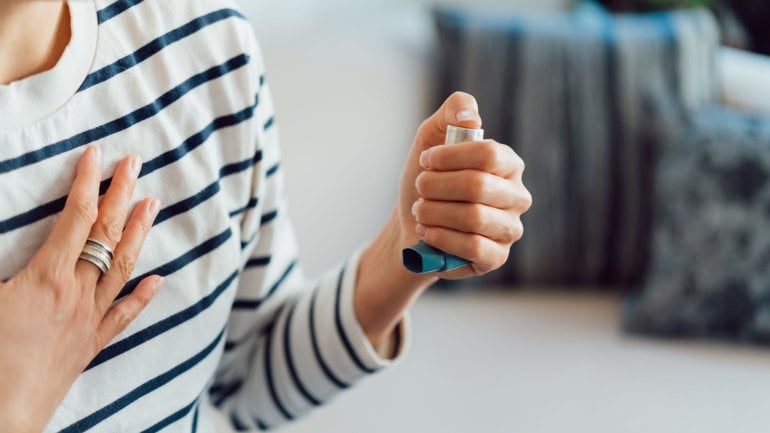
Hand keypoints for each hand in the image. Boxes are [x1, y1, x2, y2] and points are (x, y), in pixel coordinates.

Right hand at [0, 146, 162, 432]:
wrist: (2, 417)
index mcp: (48, 277)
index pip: (76, 217)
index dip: (87, 182)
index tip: (97, 154)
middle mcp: (78, 293)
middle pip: (106, 234)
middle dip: (121, 194)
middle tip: (136, 163)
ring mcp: (89, 318)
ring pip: (122, 267)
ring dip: (139, 233)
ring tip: (153, 204)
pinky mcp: (91, 344)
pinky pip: (123, 315)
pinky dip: (142, 295)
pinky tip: (159, 279)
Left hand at [398, 92, 531, 278]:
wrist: (411, 224)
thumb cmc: (427, 180)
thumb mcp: (431, 138)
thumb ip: (453, 112)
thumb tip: (471, 116)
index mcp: (508, 164)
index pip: (488, 153)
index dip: (449, 157)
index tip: (426, 161)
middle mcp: (517, 196)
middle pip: (477, 185)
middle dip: (435, 186)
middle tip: (420, 190)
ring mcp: (510, 229)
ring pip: (472, 217)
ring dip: (433, 212)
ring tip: (421, 212)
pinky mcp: (496, 257)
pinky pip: (472, 247)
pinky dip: (441, 237)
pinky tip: (428, 232)